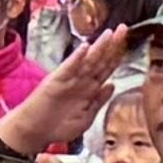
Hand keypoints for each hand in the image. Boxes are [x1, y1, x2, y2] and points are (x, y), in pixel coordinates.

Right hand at [4, 23, 136, 156]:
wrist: (34, 133)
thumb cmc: (58, 127)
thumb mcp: (85, 118)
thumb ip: (99, 102)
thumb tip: (112, 85)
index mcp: (90, 89)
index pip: (106, 68)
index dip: (117, 56)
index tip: (127, 42)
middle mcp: (81, 81)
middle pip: (100, 60)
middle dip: (112, 45)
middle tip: (124, 29)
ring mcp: (68, 80)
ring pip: (87, 61)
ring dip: (98, 47)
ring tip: (108, 34)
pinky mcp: (55, 82)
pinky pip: (68, 68)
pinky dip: (76, 58)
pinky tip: (85, 48)